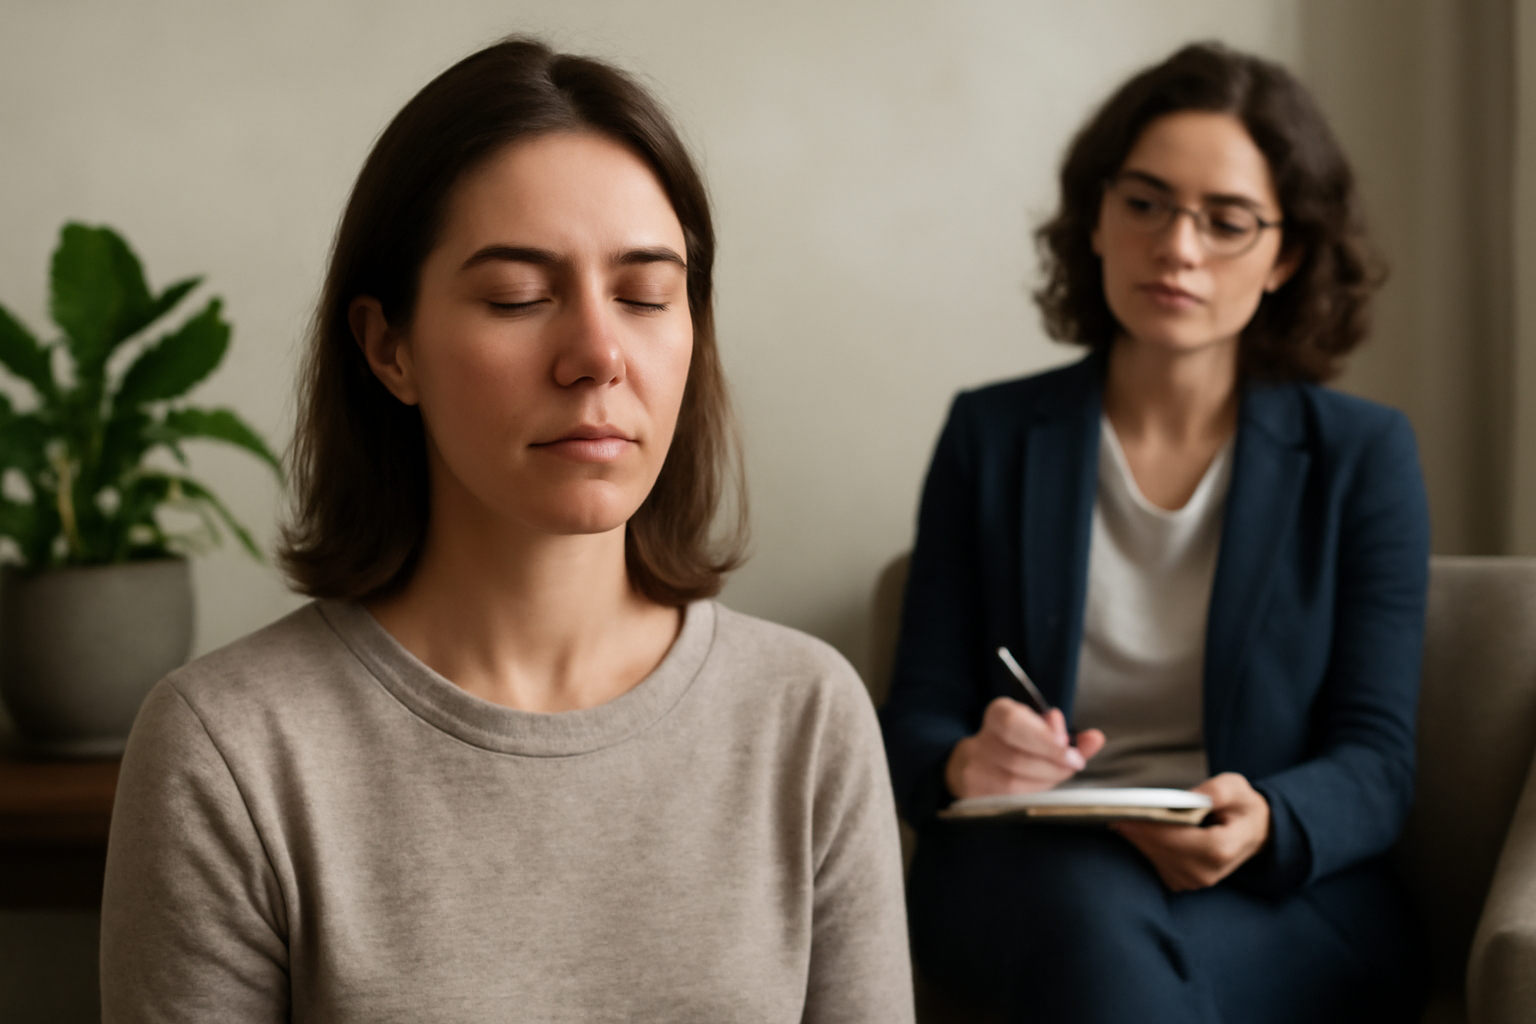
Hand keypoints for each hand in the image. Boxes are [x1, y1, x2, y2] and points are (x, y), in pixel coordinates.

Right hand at [945, 697, 1106, 798]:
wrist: (982, 758)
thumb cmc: (1020, 740)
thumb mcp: (1041, 726)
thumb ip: (1069, 734)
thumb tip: (1094, 739)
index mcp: (997, 714)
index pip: (1013, 724)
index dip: (1044, 740)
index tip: (1072, 753)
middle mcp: (979, 740)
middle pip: (1017, 758)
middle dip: (1053, 766)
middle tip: (1074, 765)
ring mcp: (973, 769)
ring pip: (1013, 783)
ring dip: (1045, 781)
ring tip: (1060, 773)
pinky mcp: (973, 793)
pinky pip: (1007, 799)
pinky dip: (1032, 793)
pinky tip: (1042, 785)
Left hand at [1112, 772, 1270, 890]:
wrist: (1252, 832)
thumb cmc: (1240, 806)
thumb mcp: (1235, 787)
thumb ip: (1216, 791)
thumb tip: (1187, 798)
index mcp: (1220, 849)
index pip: (1176, 839)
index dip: (1149, 826)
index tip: (1125, 813)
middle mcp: (1205, 872)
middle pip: (1160, 850)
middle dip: (1137, 830)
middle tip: (1111, 811)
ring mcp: (1193, 881)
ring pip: (1154, 858)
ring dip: (1136, 839)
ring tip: (1119, 817)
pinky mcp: (1182, 883)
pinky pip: (1155, 864)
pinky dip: (1144, 846)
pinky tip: (1134, 830)